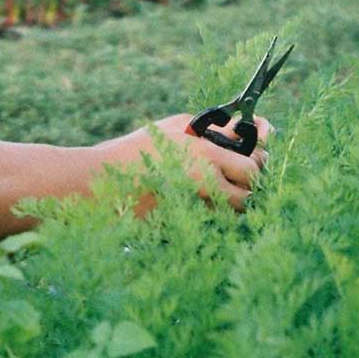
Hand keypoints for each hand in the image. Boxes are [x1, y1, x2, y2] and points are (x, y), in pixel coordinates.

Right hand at [101, 113, 274, 211]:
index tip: (257, 155)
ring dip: (233, 201)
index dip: (258, 162)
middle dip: (249, 184)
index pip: (254, 167)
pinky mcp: (185, 229)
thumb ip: (211, 129)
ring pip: (234, 213)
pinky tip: (202, 203)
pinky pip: (214, 225)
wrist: (100, 183)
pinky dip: (214, 215)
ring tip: (221, 188)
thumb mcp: (175, 127)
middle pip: (250, 194)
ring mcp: (196, 211)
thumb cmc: (136, 149)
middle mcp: (205, 186)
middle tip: (241, 173)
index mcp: (205, 156)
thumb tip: (238, 130)